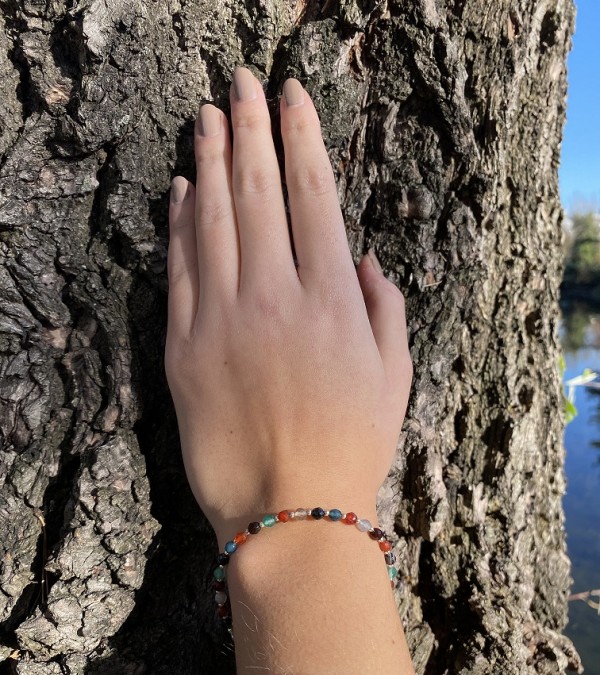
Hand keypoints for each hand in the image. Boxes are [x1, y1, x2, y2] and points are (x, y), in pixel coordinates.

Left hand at [165, 67, 411, 542]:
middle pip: (259, 194)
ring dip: (209, 161)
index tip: (292, 98)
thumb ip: (386, 310)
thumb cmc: (350, 450)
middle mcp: (276, 299)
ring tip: (206, 118)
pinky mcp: (182, 349)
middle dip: (250, 130)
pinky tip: (181, 189)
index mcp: (334, 304)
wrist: (287, 513)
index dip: (301, 140)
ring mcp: (222, 321)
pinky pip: (178, 272)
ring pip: (212, 221)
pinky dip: (177, 225)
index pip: (315, 199)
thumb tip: (368, 260)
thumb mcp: (395, 380)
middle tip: (241, 83)